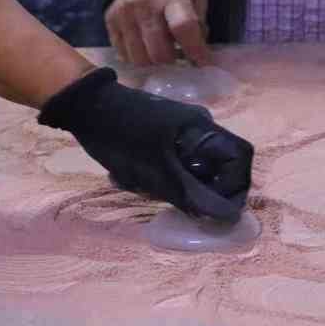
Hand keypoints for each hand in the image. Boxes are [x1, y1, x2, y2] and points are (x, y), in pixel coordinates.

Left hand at [38, 68, 252, 221]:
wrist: (84, 107)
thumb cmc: (123, 137)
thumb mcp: (158, 172)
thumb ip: (195, 196)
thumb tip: (230, 218)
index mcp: (204, 128)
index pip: (240, 158)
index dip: (235, 186)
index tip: (212, 206)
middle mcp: (199, 127)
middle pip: (217, 168)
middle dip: (196, 189)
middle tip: (169, 197)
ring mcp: (181, 131)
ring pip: (192, 170)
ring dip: (172, 186)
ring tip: (142, 185)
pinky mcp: (163, 137)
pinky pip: (173, 164)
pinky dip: (158, 178)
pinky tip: (131, 178)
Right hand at [105, 0, 209, 65]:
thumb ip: (199, 25)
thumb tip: (198, 55)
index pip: (183, 26)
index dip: (194, 49)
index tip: (202, 62)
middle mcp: (145, 3)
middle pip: (158, 51)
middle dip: (172, 59)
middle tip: (177, 53)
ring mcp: (124, 12)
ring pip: (140, 58)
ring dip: (153, 60)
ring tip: (160, 49)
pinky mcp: (110, 19)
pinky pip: (123, 53)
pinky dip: (137, 56)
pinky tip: (145, 46)